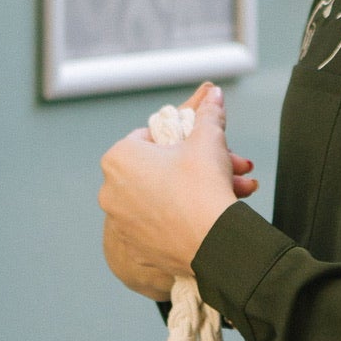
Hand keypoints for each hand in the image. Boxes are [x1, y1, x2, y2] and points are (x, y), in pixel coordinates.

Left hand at [98, 84, 257, 299]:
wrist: (214, 244)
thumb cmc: (204, 187)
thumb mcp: (209, 139)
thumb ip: (209, 113)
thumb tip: (214, 94)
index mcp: (119, 158)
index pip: (148, 137)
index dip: (178, 139)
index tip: (199, 147)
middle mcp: (110, 190)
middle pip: (157, 169)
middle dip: (193, 167)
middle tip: (222, 168)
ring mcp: (121, 222)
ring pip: (162, 197)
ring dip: (194, 191)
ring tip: (230, 191)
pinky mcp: (135, 246)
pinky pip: (160, 224)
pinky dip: (182, 218)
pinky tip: (210, 214)